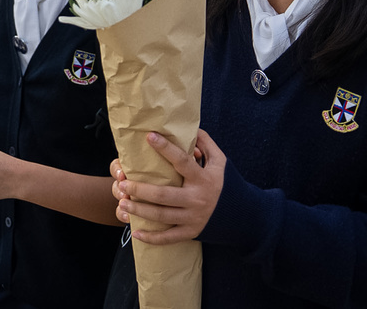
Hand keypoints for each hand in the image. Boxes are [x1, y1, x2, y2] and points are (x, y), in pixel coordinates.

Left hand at [112, 129, 225, 244]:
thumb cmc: (228, 184)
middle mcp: (197, 199)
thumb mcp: (221, 162)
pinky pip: (169, 237)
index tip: (148, 137)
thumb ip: (206, 144)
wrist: (243, 216)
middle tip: (122, 183)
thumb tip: (190, 129)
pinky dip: (152, 238)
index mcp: (203, 178)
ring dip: (139, 210)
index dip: (165, 148)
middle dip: (140, 190)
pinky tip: (136, 232)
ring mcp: (193, 218)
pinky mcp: (192, 232)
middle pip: (163, 195)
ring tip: (122, 202)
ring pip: (161, 216)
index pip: (182, 161)